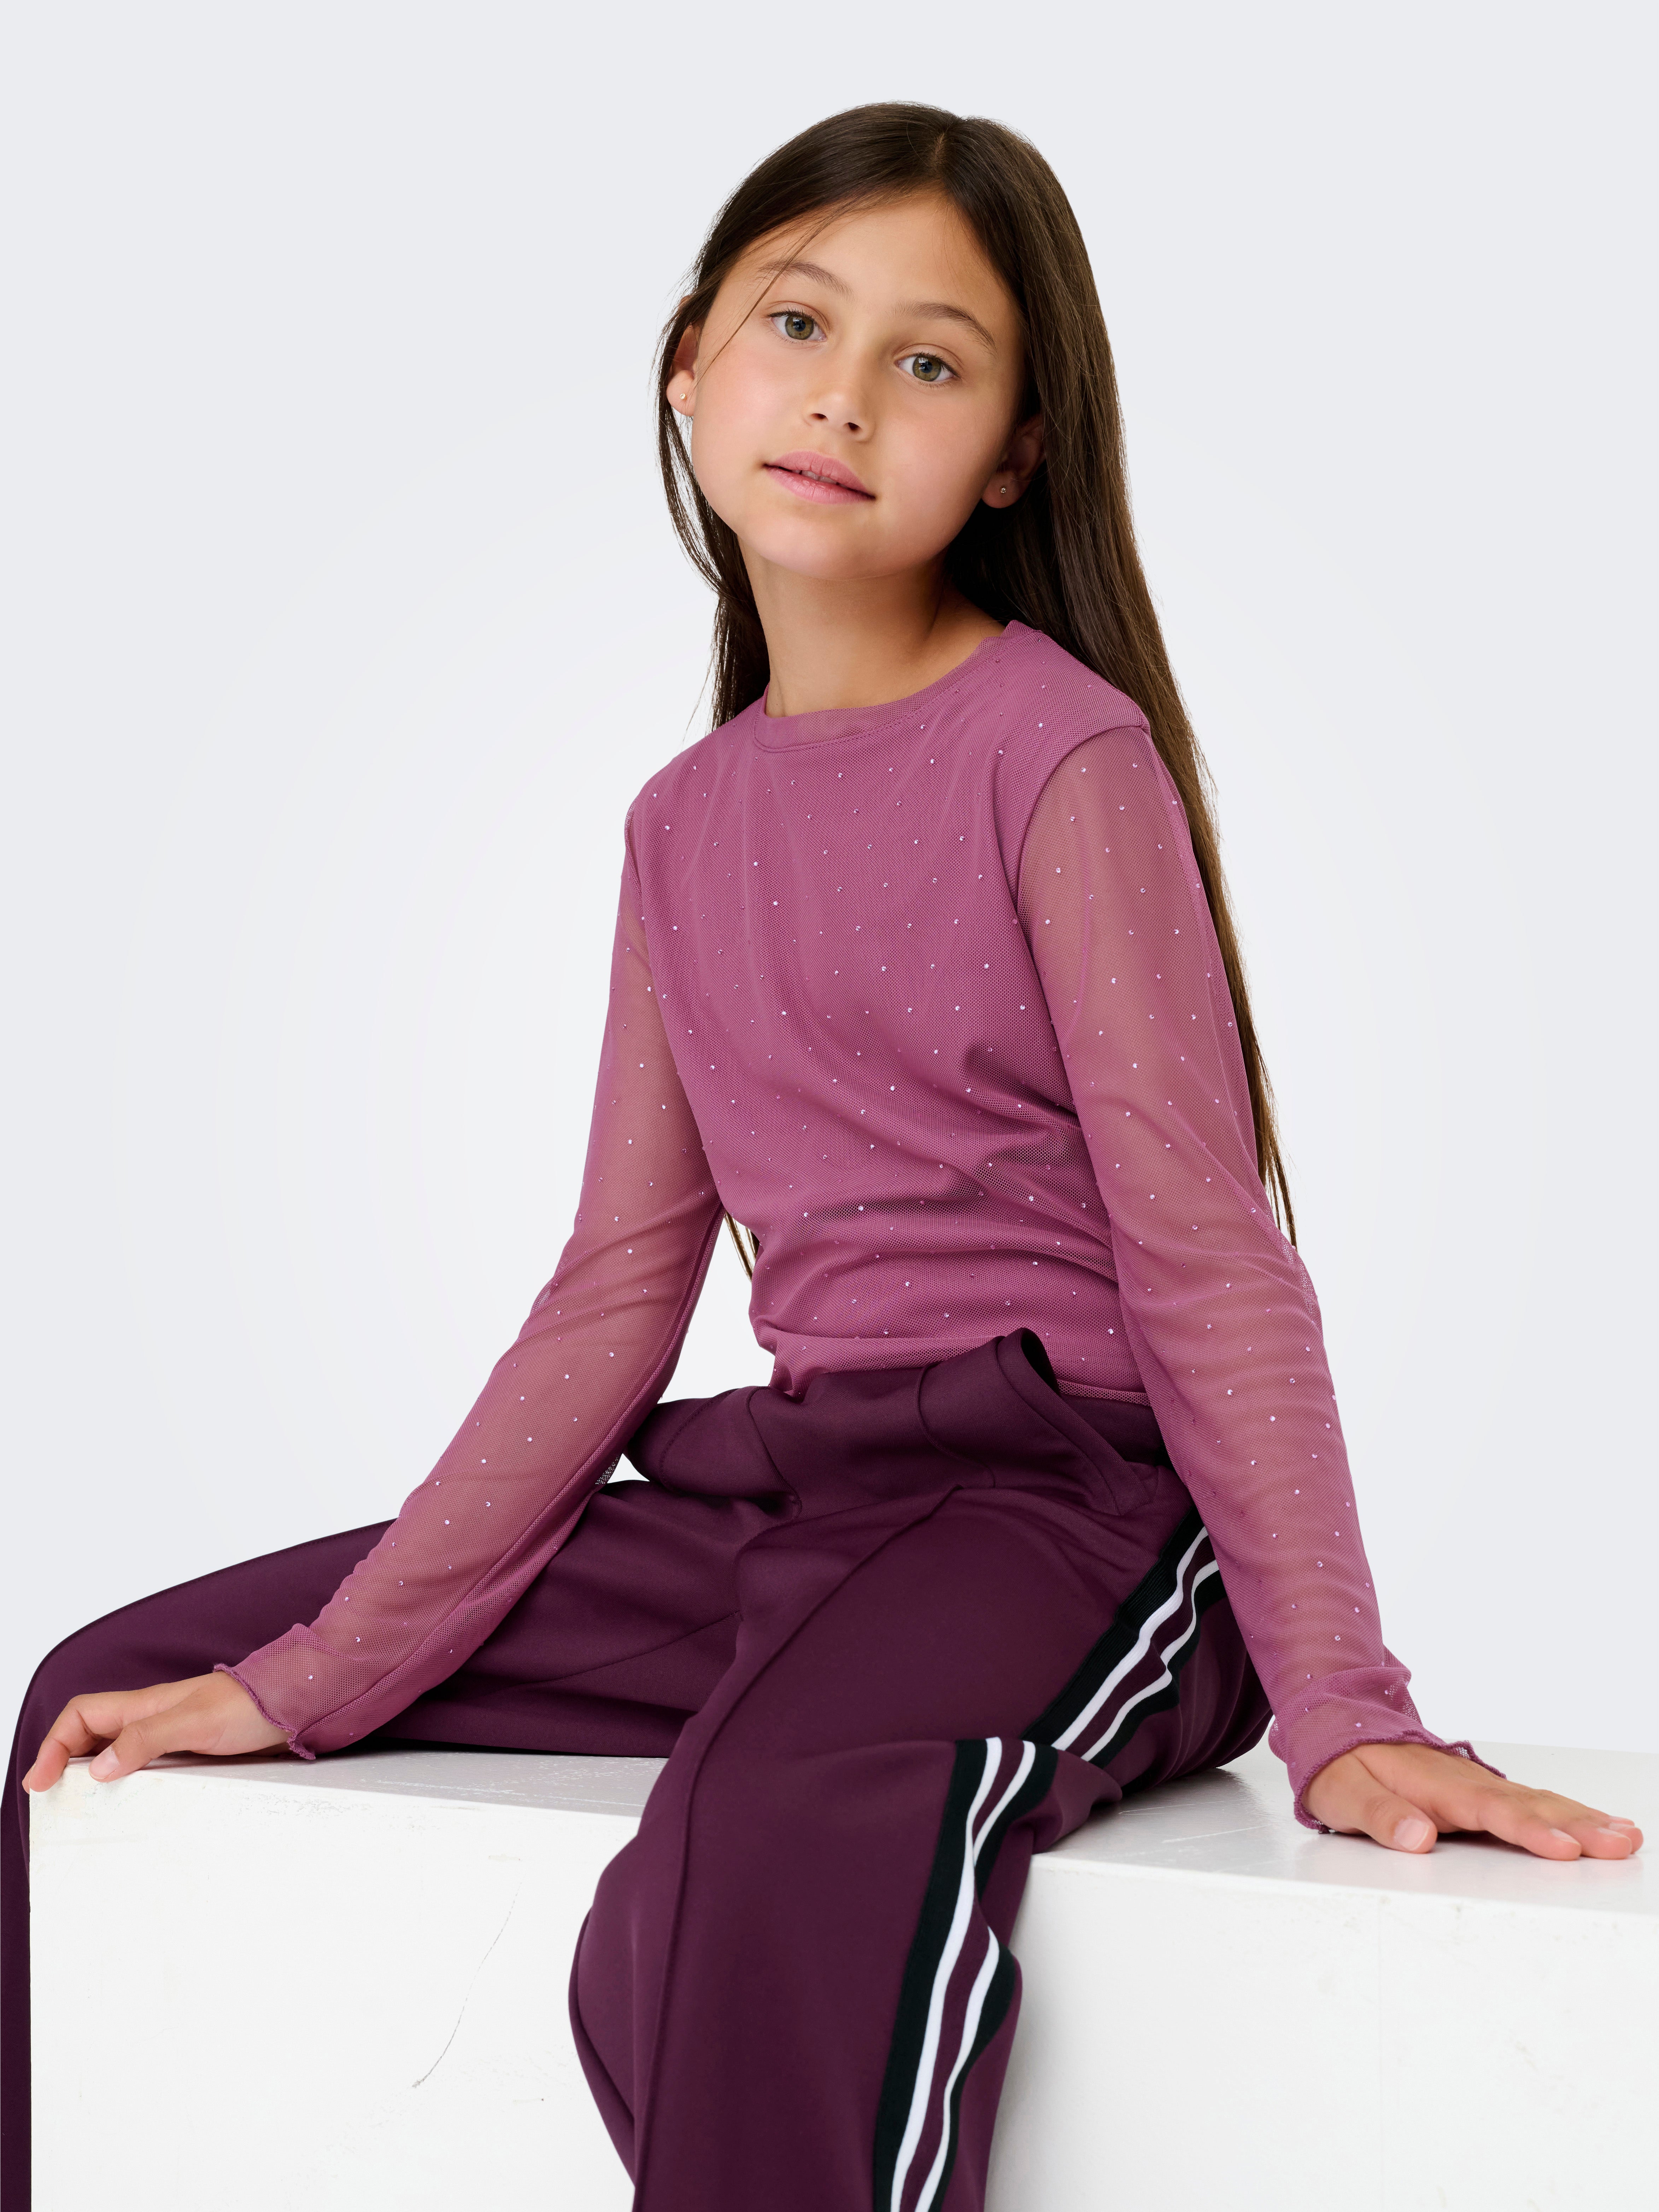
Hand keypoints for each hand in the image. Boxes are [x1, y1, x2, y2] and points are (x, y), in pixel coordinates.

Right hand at [21, 1671, 288, 1791]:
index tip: (40, 1781)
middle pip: (92, 1738)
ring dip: (96, 1782)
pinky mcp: (191, 1757)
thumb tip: (100, 1769)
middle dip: (66, 1766)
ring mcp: (171, 1739)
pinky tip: (132, 1812)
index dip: (55, 1745)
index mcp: (144, 1705)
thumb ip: (147, 1740)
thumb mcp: (194, 1722)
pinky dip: (129, 1789)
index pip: (82, 1716)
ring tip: (83, 1815)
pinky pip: (147, 1772)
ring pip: (117, 1757)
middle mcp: (152, 1720)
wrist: (297, 1705)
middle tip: (53, 1804)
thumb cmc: (251, 1704)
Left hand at [1303, 1741, 1643, 1858]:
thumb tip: (1418, 1838)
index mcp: (1435, 1785)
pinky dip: (1569, 1812)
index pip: (1490, 1810)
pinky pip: (1533, 1801)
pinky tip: (1601, 1823)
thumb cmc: (1340, 1766)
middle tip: (1620, 1844)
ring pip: (1539, 1801)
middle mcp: (1465, 1783)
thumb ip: (1380, 1815)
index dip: (1529, 1831)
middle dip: (1578, 1826)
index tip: (1565, 1849)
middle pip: (1529, 1806)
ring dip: (1583, 1818)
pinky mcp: (1483, 1792)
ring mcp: (1478, 1785)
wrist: (1334, 1726)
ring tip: (1627, 1837)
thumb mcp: (1344, 1792)